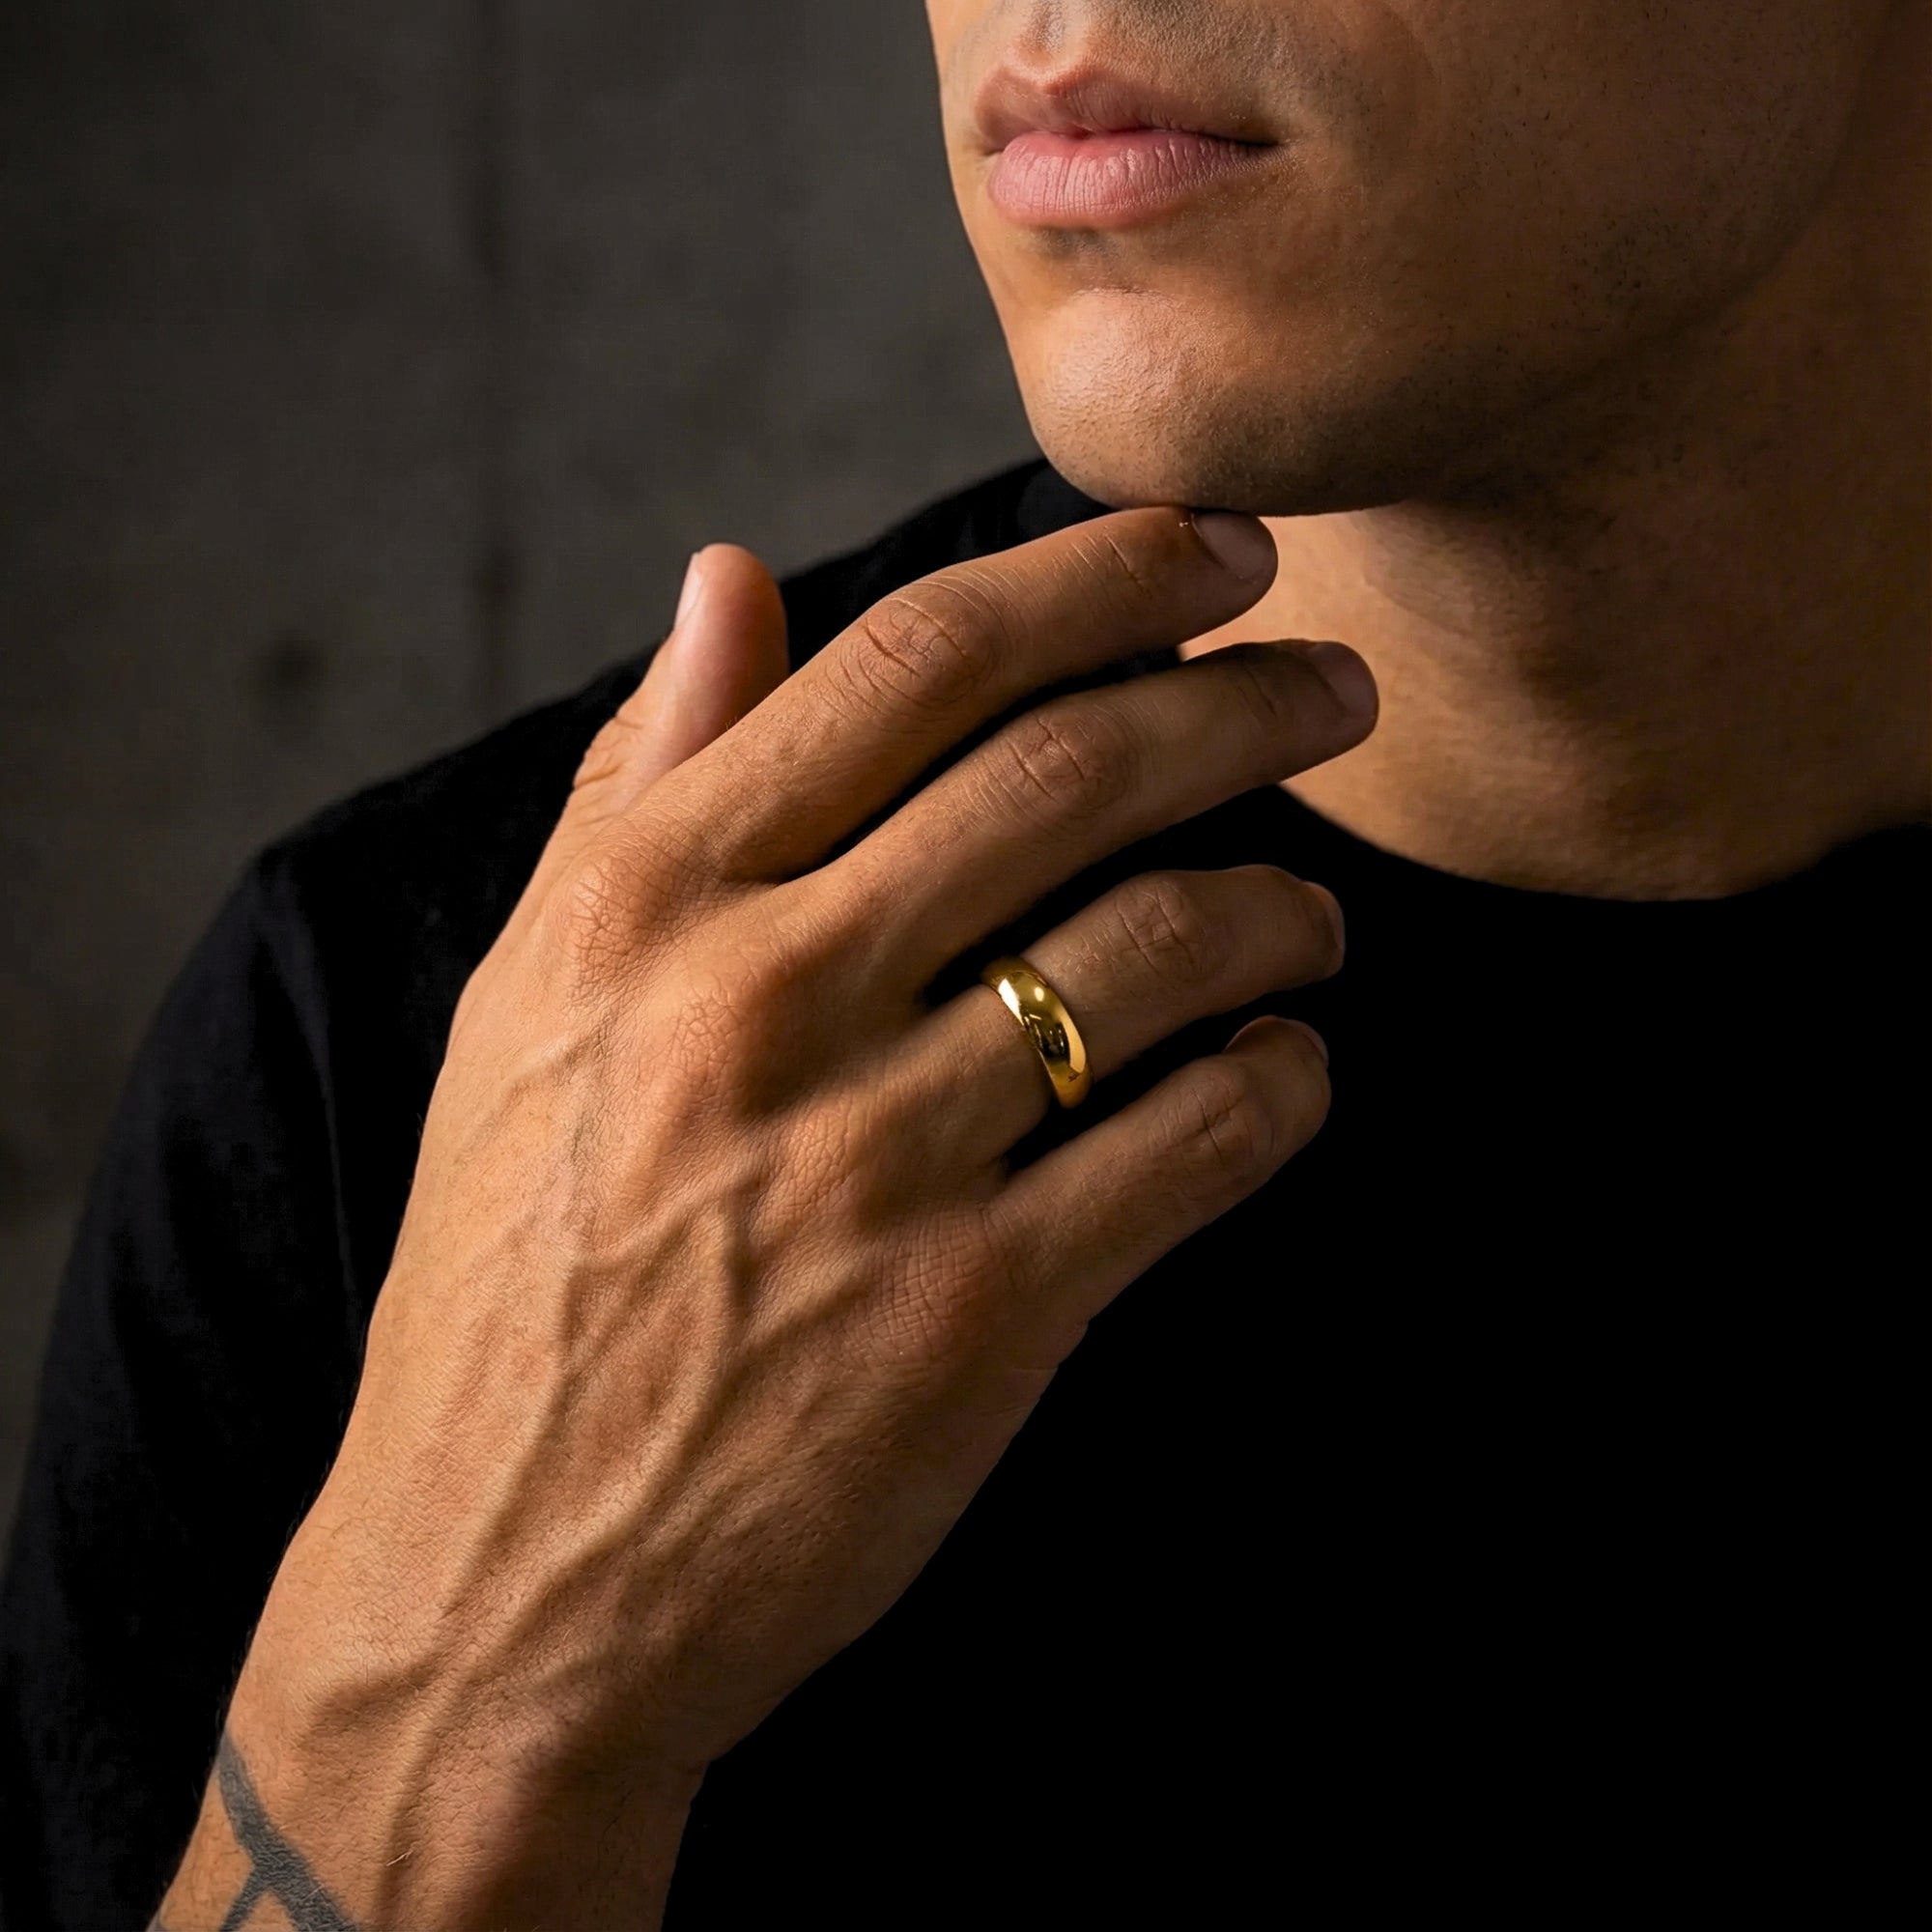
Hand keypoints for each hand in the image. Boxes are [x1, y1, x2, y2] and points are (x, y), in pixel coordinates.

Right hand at [157, 511, 1375, 1929]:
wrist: (499, 1582)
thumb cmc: (514, 1274)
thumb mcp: (527, 1001)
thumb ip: (635, 779)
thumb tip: (730, 578)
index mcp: (646, 900)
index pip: (914, 663)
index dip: (1098, 575)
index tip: (1215, 546)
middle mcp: (757, 1002)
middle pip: (1067, 773)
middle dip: (1242, 701)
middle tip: (1335, 689)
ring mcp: (872, 1161)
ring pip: (1157, 947)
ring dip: (1280, 901)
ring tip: (1310, 910)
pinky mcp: (973, 1317)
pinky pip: (1194, 1146)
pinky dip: (1280, 1081)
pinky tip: (1286, 1064)